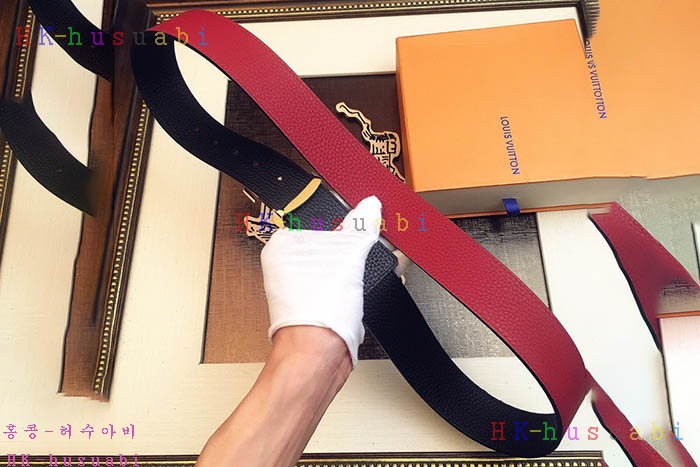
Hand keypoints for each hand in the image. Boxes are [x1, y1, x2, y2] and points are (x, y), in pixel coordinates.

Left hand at [261, 195, 381, 365]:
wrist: (320, 359)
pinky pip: (347, 281)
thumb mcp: (347, 256)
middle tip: (377, 236)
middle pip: (332, 239)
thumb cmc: (315, 314)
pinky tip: (379, 276)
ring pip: (341, 262)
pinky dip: (363, 279)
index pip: (316, 216)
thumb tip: (370, 206)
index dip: (345, 215)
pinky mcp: (324, 301)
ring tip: (383, 255)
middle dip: (359, 240)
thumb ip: (360, 226)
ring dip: (365, 260)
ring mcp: (307, 285)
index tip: (365, 213)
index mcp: (283, 245)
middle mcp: (291, 265)